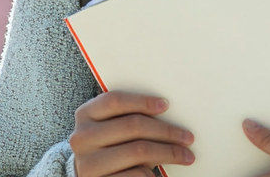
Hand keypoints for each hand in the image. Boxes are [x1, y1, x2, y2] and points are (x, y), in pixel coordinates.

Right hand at [71, 91, 195, 176]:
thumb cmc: (108, 148)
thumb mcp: (110, 128)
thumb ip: (128, 118)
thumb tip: (168, 113)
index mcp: (85, 115)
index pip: (115, 101)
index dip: (142, 101)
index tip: (166, 105)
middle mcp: (82, 138)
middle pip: (133, 126)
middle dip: (166, 131)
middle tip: (187, 137)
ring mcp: (88, 164)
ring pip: (138, 151)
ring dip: (169, 153)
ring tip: (185, 156)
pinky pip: (137, 175)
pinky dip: (153, 174)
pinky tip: (161, 173)